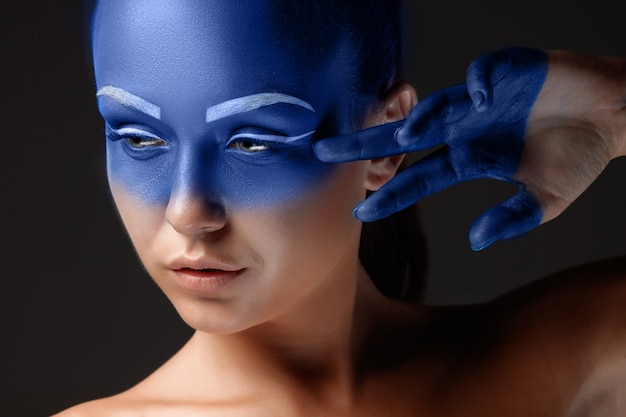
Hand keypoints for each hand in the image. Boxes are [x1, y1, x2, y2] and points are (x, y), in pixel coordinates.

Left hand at [314, 47, 623, 249]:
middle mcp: (463, 128)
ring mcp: (479, 100)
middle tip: (325, 152)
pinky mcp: (505, 71)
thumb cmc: (578, 157)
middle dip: (365, 143)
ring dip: (419, 117)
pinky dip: (477, 85)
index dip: (390, 193)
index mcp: (468, 157)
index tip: (359, 212)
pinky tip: (481, 97)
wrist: (613, 116)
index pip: (418, 177)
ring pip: (436, 106)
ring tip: (407, 130)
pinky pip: (481, 76)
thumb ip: (510, 221)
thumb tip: (473, 240)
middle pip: (403, 137)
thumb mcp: (545, 201)